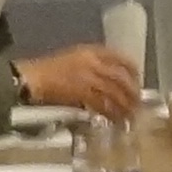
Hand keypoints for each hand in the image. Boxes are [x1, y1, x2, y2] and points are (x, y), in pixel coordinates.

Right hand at [15, 44, 141, 118]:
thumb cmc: (50, 69)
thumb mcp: (74, 59)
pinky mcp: (81, 93)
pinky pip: (102, 104)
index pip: (120, 57)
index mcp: (91, 51)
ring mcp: (87, 77)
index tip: (139, 80)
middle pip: (120, 78)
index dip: (133, 70)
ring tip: (130, 117)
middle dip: (132, 93)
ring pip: (114, 93)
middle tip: (138, 105)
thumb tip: (112, 82)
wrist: (32, 78)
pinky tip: (115, 120)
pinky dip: (111, 113)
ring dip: (124, 106)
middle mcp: (92, 62)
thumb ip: (94, 66)